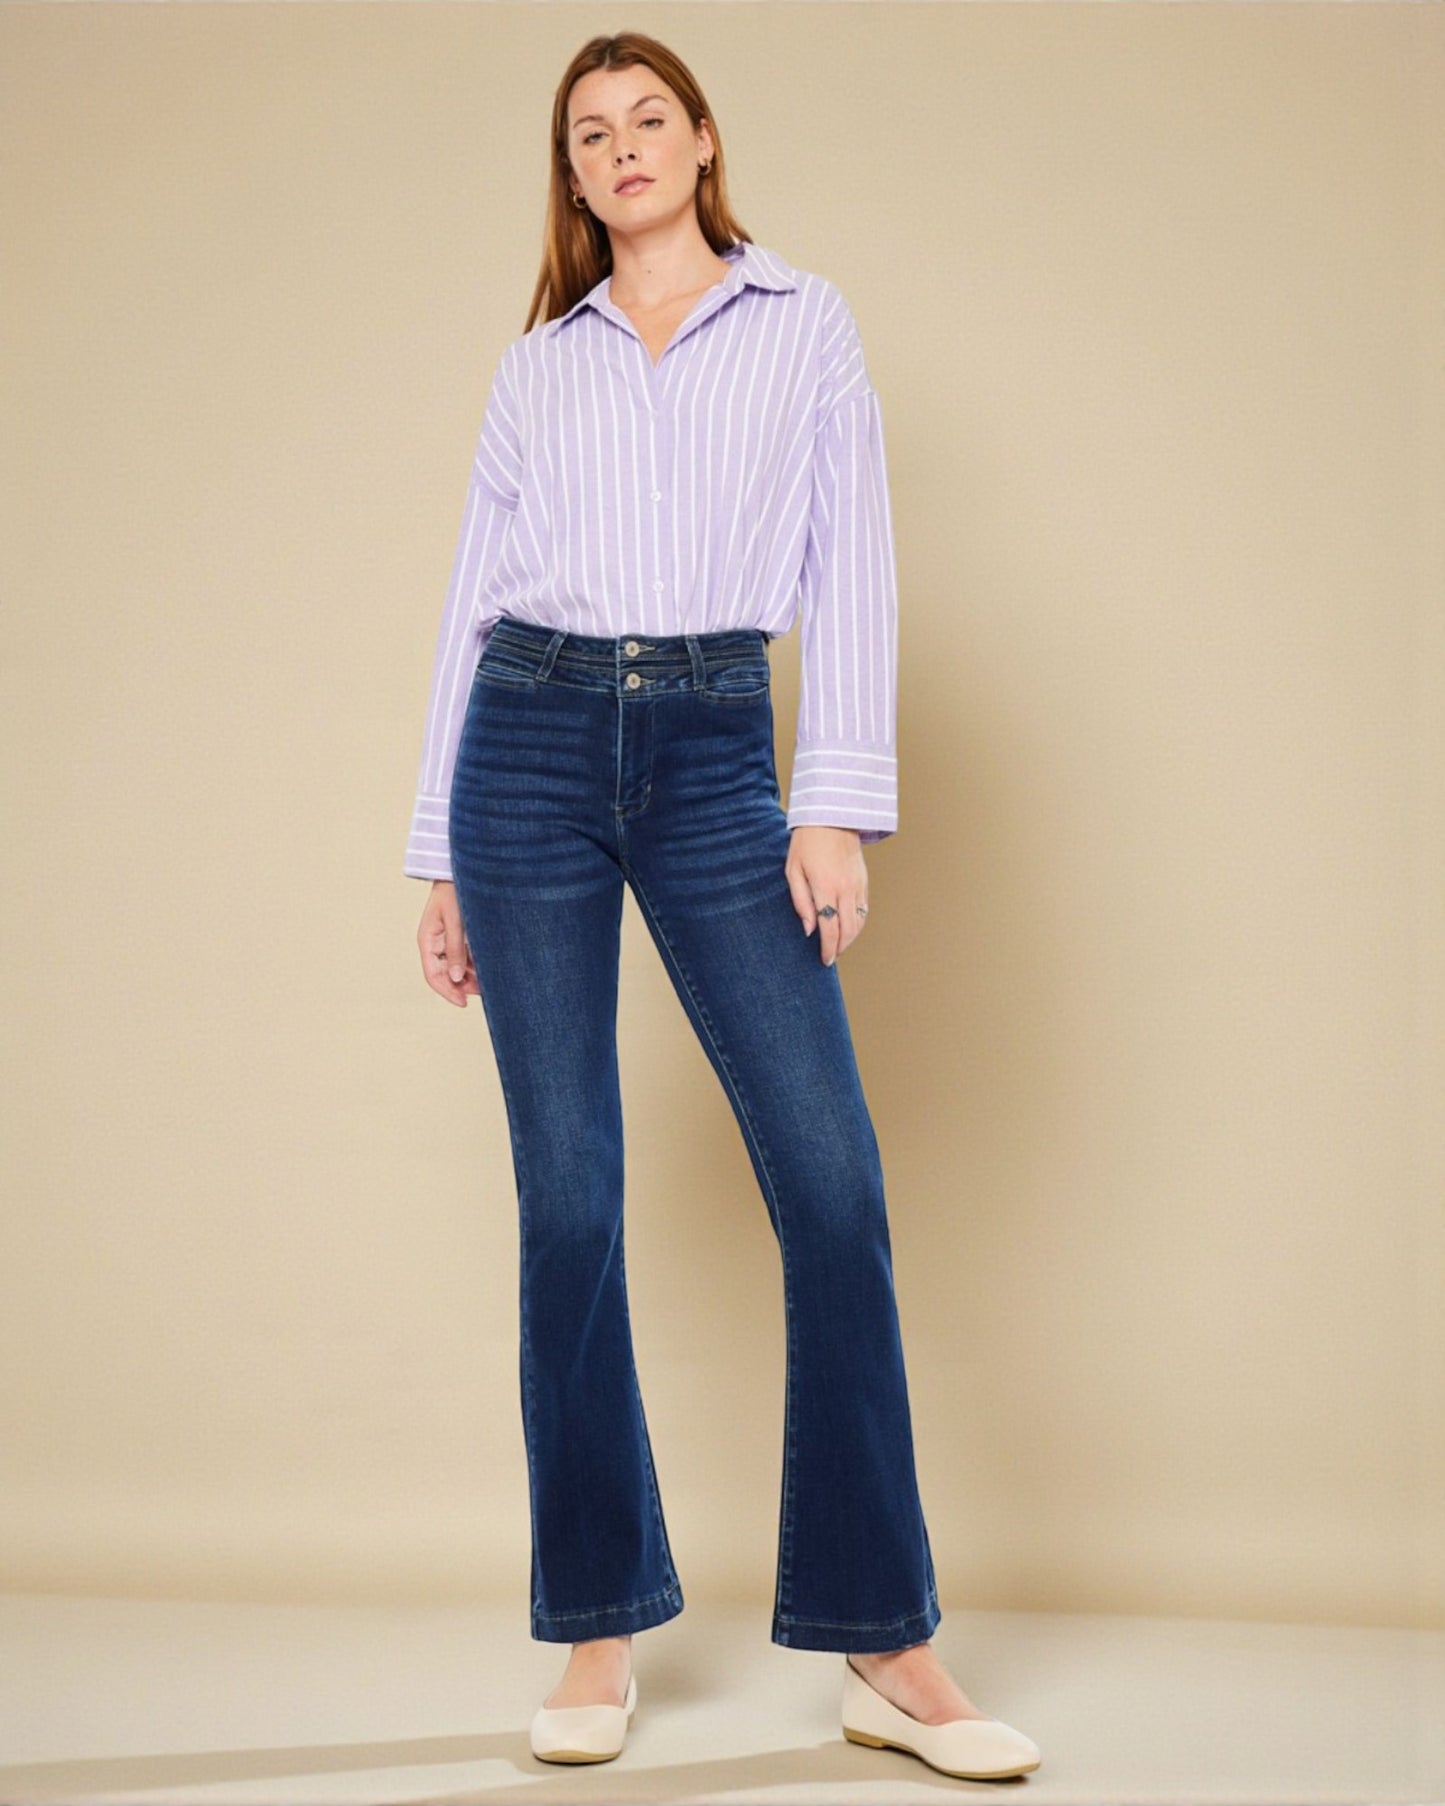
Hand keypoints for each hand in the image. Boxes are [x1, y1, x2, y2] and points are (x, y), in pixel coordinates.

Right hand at [418, 880, 479, 1006]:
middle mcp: (434, 943)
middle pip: (444, 974)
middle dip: (462, 986)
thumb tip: (454, 977)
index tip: (463, 1003)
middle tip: (484, 992)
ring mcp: (445, 940)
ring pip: (455, 967)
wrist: (459, 871)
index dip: (447, 992)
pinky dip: (474, 964)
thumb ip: (455, 949)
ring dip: (470, 976)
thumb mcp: (455, 921)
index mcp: (427, 940)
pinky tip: (488, 968)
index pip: (433, 975)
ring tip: (489, 981)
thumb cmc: (454, 891)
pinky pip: (464, 956)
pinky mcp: (457, 935)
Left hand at [785, 826, 868, 965]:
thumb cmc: (806, 843)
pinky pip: (864, 909)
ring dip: (850, 939)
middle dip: (840, 948)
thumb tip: (809, 930)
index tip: (824, 960)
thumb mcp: (793, 870)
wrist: (832, 818)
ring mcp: (857, 885)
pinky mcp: (864, 881)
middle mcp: (845, 889)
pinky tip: (848, 928)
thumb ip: (800, 902)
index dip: (828, 948)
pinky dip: (858, 923)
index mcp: (825, 887)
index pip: (830, 928)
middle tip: (830, 958)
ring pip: (859, 922)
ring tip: (838, 946)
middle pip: (848, 930)